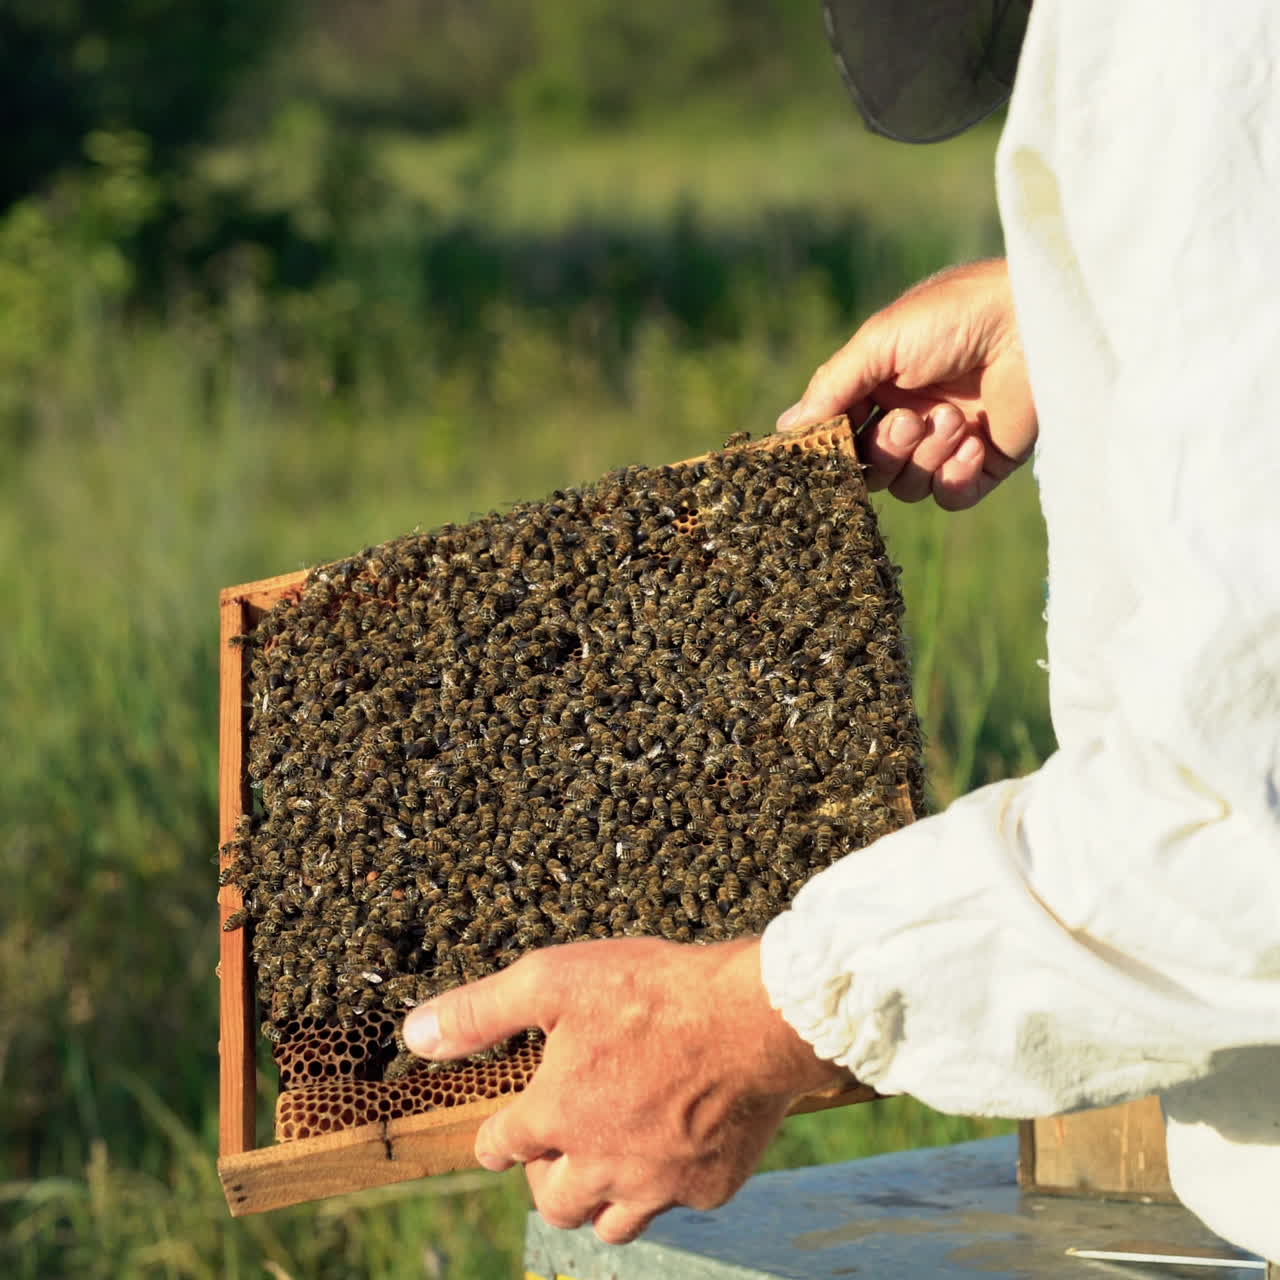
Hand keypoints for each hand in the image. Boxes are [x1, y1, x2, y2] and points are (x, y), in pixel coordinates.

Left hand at [401, 937, 844, 1244]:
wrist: (756, 1017)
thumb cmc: (654, 991)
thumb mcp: (555, 979)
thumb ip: (482, 1010)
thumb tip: (415, 1032)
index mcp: (555, 1115)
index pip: (500, 1146)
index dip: (497, 1138)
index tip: (503, 1135)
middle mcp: (600, 1163)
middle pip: (553, 1202)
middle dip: (546, 1178)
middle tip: (560, 1147)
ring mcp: (657, 1184)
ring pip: (611, 1223)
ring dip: (599, 1199)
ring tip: (607, 1162)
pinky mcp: (709, 1187)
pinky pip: (675, 1204)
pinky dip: (667, 1183)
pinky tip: (676, 1146)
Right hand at [776, 258, 1035, 509]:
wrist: (1036, 317)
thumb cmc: (956, 314)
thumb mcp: (881, 341)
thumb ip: (832, 387)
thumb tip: (787, 429)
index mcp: (880, 385)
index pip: (841, 435)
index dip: (834, 447)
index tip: (829, 450)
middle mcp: (910, 416)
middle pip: (871, 469)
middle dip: (885, 450)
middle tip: (910, 420)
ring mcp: (948, 443)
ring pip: (909, 486)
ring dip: (927, 456)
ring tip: (956, 417)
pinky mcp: (987, 463)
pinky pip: (951, 498)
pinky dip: (956, 477)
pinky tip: (974, 443)